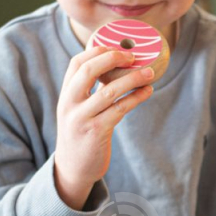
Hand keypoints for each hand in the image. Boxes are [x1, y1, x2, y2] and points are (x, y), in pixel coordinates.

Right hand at [54, 46, 156, 196]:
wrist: (73, 168)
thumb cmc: (81, 135)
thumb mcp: (75, 111)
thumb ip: (86, 92)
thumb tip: (114, 69)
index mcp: (65, 95)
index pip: (77, 63)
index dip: (97, 51)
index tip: (116, 47)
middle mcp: (70, 104)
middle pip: (89, 71)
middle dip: (112, 58)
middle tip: (133, 56)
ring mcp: (82, 118)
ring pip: (109, 91)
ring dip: (132, 78)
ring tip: (150, 72)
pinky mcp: (97, 132)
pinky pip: (120, 109)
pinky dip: (135, 98)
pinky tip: (147, 92)